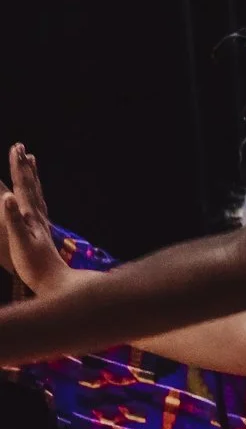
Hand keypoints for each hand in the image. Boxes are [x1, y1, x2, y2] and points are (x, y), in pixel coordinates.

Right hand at [3, 145, 81, 300]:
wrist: (55, 282)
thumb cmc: (35, 265)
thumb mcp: (20, 241)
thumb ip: (13, 219)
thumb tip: (6, 196)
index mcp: (31, 215)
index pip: (22, 185)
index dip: (17, 167)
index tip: (15, 147)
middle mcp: (38, 215)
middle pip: (30, 184)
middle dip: (23, 165)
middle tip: (20, 146)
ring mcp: (42, 222)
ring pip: (36, 192)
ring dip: (31, 175)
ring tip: (32, 160)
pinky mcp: (42, 231)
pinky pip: (38, 205)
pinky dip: (35, 194)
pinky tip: (35, 195)